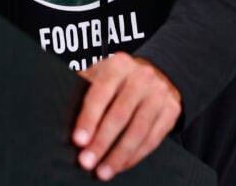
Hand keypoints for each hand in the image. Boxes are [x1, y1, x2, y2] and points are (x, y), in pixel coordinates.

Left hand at [72, 52, 181, 181]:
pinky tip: (121, 165)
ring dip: (118, 155)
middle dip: (101, 142)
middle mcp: (141, 77)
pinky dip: (135, 156)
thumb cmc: (119, 78)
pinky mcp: (171, 110)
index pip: (100, 94)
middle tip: (87, 161)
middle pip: (119, 115)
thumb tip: (64, 118)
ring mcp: (159, 94)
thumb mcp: (102, 74)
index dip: (88, 119)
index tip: (79, 140)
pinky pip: (152, 139)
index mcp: (118, 65)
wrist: (156, 72)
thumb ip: (86, 90)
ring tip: (103, 171)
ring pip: (138, 131)